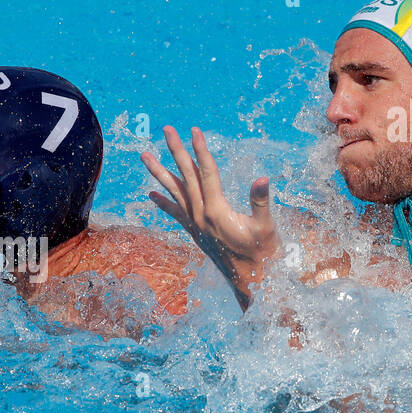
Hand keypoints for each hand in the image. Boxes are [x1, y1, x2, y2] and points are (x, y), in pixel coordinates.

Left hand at [141, 126, 280, 303]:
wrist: (252, 283)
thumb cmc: (263, 254)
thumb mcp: (266, 227)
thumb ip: (261, 203)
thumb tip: (262, 180)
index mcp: (217, 211)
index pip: (207, 172)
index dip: (201, 150)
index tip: (194, 130)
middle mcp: (200, 216)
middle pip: (186, 176)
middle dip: (176, 151)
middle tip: (166, 129)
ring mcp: (195, 224)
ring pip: (174, 192)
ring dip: (160, 172)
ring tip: (145, 156)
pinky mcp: (195, 233)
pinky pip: (175, 213)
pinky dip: (163, 202)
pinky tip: (151, 194)